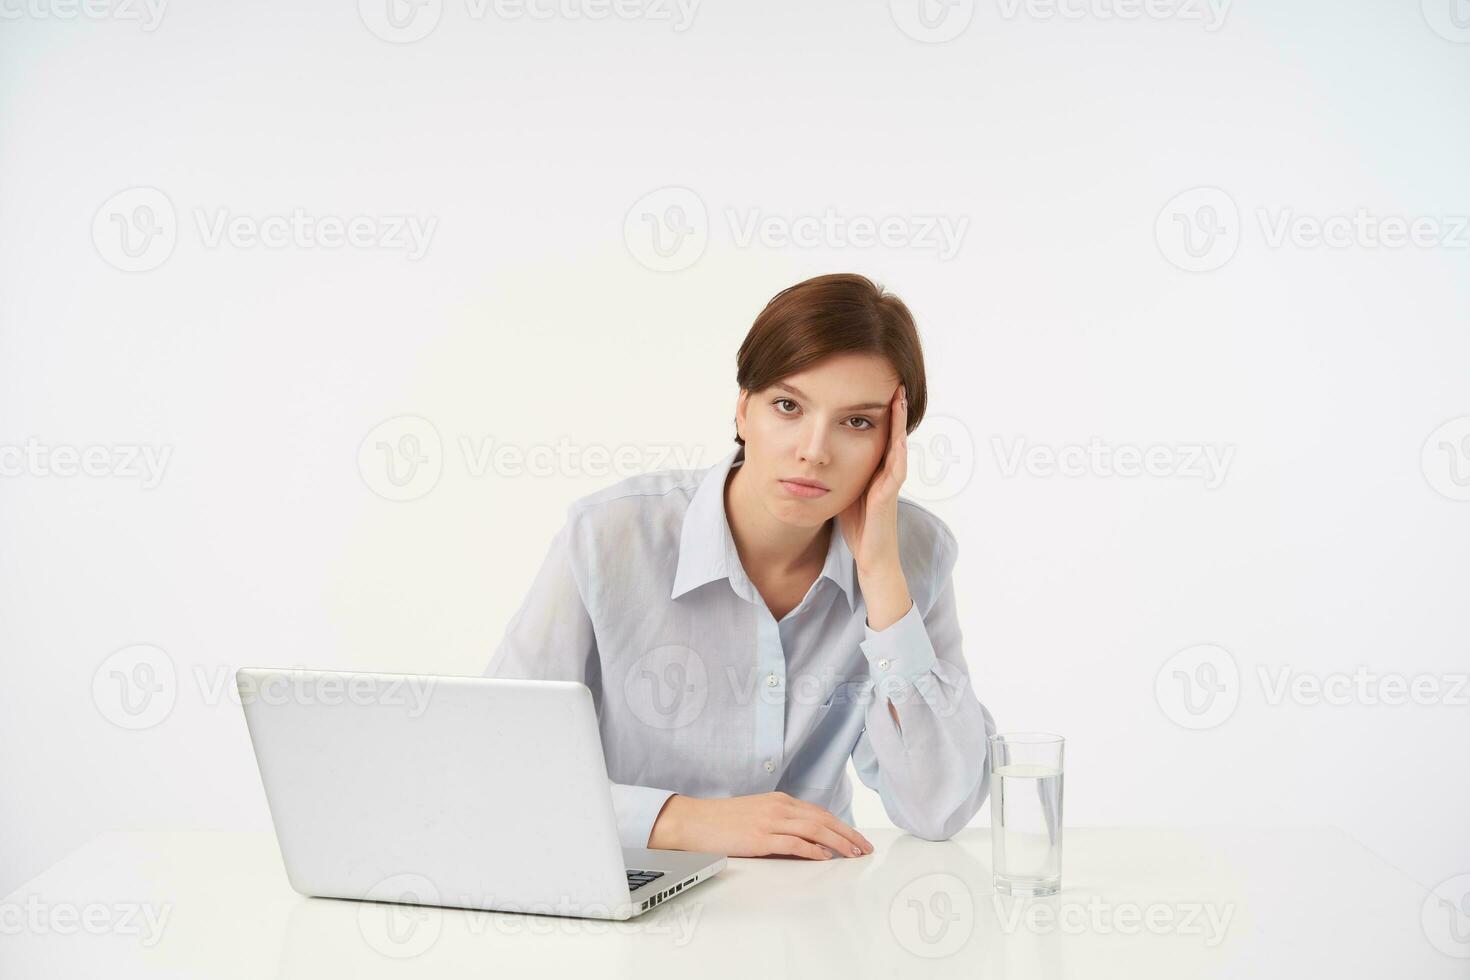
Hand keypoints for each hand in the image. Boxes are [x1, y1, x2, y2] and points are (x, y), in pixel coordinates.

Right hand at [648, 792, 874, 859]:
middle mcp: (779, 807)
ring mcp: (770, 821)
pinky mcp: (760, 837)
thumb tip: (806, 843)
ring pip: (814, 829)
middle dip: (848, 834)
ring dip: (838, 843)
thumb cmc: (721, 821)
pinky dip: (813, 849)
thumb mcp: (756, 815)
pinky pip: (794, 842)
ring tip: (853, 854)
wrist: (693, 820)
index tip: (856, 838)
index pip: (819, 812)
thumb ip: (781, 824)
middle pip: (823, 819)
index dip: (841, 825)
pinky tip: (824, 857)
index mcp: (779, 800)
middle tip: (865, 848)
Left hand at [838, 384, 906, 574]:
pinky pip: (896, 470)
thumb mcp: (844, 489)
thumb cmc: (858, 525)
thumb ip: (839, 470)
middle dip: (895, 408)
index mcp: (875, 468)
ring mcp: (890, 484)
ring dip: (900, 422)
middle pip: (892, 433)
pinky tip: (898, 437)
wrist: (870, 557)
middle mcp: (886, 472)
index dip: (879, 411)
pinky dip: (898, 452)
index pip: (879, 433)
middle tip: (896, 382)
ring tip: (899, 398)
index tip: (876, 386)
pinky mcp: (889, 497)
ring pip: (898, 446)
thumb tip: (818, 454)